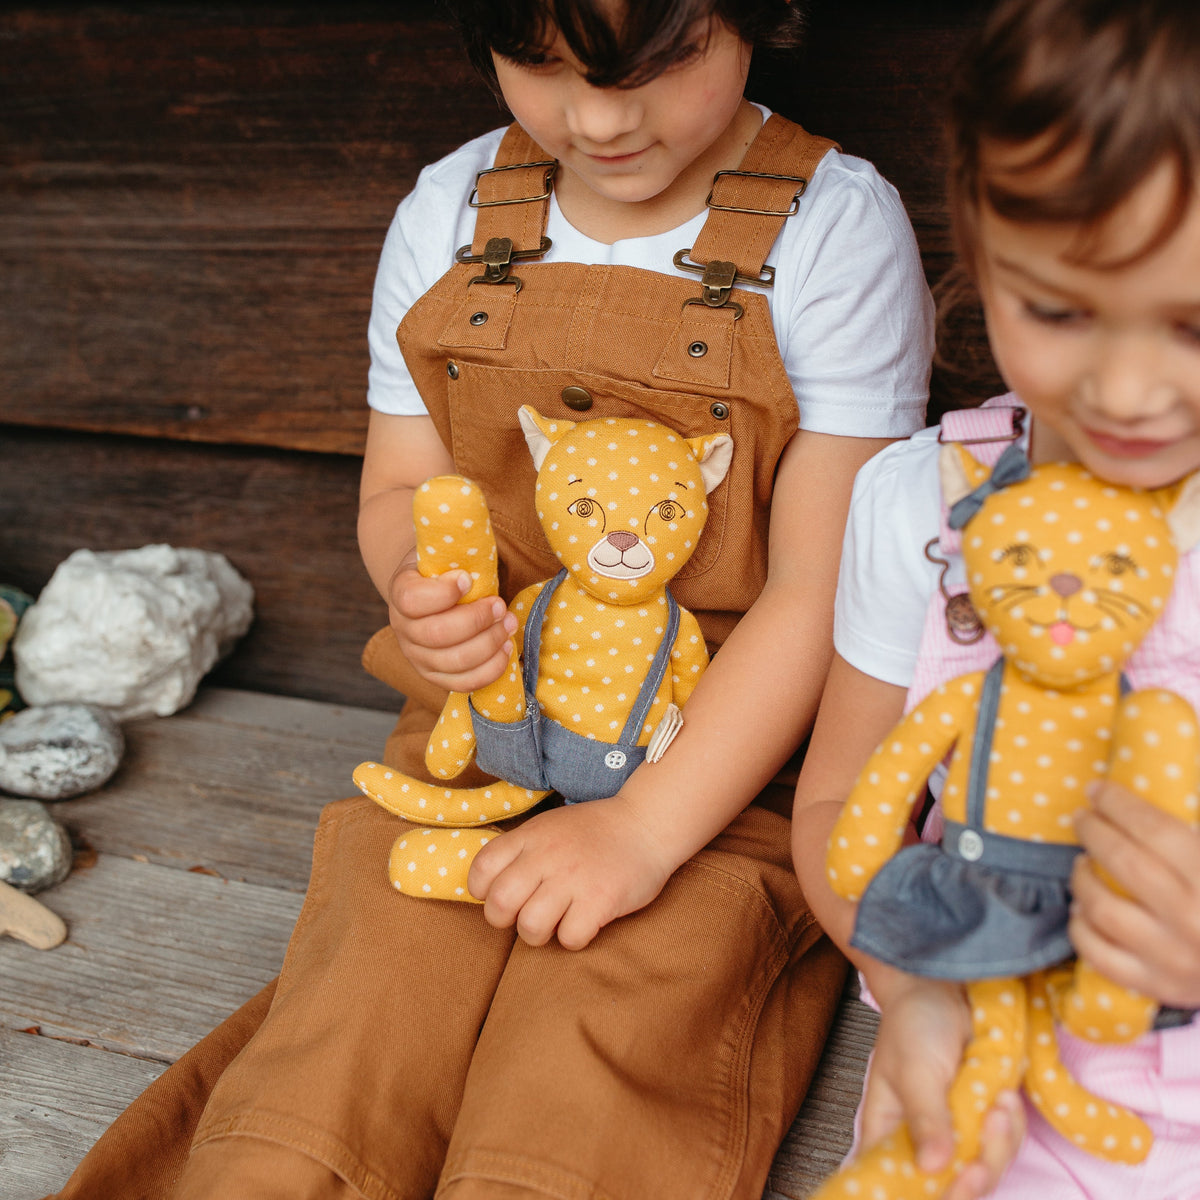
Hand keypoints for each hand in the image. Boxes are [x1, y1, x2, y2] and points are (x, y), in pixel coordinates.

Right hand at [388, 554, 516, 692]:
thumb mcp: (446, 551)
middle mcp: (402, 628)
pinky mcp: (437, 676)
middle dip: (477, 620)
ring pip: (454, 661)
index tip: (468, 578)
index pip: (412, 600)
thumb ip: (456, 547)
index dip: (443, 592)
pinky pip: (463, 683)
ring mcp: (418, 657)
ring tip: (509, 623)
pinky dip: (491, 668)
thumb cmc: (448, 568)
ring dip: (490, 643)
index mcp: (401, 592)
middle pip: (437, 634)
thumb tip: (472, 523)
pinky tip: (506, 648)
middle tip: (501, 605)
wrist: (437, 591)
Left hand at [467, 794, 675, 949]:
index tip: (502, 894)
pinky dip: (574, 938)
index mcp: (531, 836)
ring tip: (556, 922)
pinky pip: (569, 939)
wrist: (647, 823)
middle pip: (499, 905)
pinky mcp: (600, 900)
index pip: (481, 869)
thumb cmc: (595, 831)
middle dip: (506, 920)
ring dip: (539, 934)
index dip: (483, 891)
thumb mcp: (550, 826)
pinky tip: (584, 922)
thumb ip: (521, 850)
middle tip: (525, 915)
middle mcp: (547, 856)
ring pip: (530, 927)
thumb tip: (491, 887)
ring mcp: (574, 878)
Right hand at [861, 975, 1024, 1198]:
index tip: (954, 1185)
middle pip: (949, 1188)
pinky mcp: (983, 1120)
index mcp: (888, 1133)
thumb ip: (925, 1118)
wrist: (947, 986)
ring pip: (983, 1170)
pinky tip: (1007, 1096)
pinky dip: (1012, 1127)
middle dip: (974, 1176)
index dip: (926, 1198)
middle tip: (981, 1160)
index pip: (897, 1186)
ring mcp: (956, 1133)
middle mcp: (922, 1141)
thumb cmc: (915, 1023)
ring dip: (998, 1145)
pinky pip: (1004, 1145)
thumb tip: (933, 1168)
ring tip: (999, 1104)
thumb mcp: (915, 1069)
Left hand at [1072, 780, 1199, 1008]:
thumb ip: (1191, 837)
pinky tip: (1082, 910)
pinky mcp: (1158, 986)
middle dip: (1094, 831)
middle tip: (1083, 817)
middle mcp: (1193, 919)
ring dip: (1082, 878)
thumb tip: (1160, 792)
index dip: (1120, 804)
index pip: (1155, 830)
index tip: (1099, 790)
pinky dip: (1081, 929)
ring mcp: (1173, 958)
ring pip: (1102, 907)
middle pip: (1124, 862)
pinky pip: (1099, 955)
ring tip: (1082, 862)